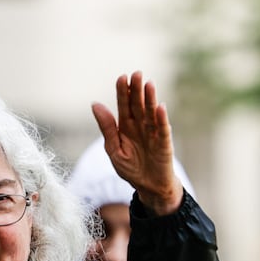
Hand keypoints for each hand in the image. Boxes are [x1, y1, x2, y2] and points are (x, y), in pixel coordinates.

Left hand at [90, 71, 181, 215]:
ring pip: (151, 112)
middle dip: (137, 89)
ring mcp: (153, 133)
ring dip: (150, 98)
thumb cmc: (130, 168)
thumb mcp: (113, 149)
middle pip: (138, 104)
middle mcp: (140, 126)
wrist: (149, 186)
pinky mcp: (164, 143)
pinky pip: (163, 129)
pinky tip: (160, 107)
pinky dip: (161, 118)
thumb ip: (106, 127)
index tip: (121, 77)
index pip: (124, 105)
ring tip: (149, 84)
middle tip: (137, 74)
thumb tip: (95, 104)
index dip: (123, 92)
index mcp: (125, 126)